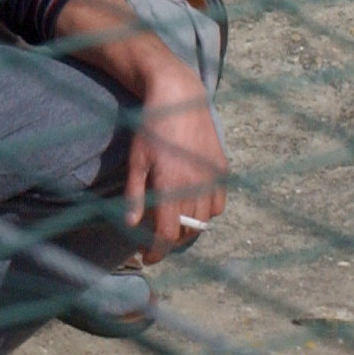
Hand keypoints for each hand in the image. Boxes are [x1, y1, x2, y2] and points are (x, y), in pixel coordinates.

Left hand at [122, 65, 227, 264]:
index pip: (168, 234)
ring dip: (189, 225)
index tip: (147, 258)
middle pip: (186, 230)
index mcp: (172, 186)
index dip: (156, 252)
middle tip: (155, 235)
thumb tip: (130, 226)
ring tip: (173, 218)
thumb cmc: (151, 127)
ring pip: (205, 219)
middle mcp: (196, 185)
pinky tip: (192, 201)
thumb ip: (135, 195)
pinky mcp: (223, 168)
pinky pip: (218, 202)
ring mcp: (213, 178)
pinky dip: (206, 209)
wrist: (179, 96)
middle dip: (170, 238)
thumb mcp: (137, 160)